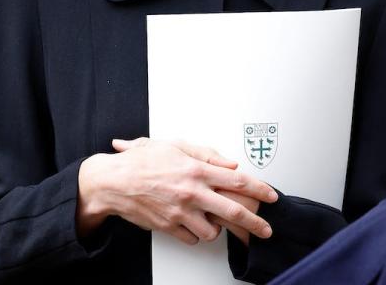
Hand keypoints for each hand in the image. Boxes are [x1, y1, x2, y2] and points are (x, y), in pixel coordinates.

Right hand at [77, 138, 276, 245]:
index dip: (260, 189)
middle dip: (255, 223)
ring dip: (217, 228)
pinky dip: (195, 234)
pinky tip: (193, 223)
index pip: (238, 181)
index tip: (272, 196)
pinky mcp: (169, 227)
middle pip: (233, 211)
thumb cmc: (143, 161)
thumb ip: (207, 155)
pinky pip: (192, 238)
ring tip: (213, 219)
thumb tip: (230, 165)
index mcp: (197, 170)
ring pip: (212, 232)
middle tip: (266, 229)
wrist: (114, 182)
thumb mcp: (177, 146)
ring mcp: (181, 213)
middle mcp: (192, 193)